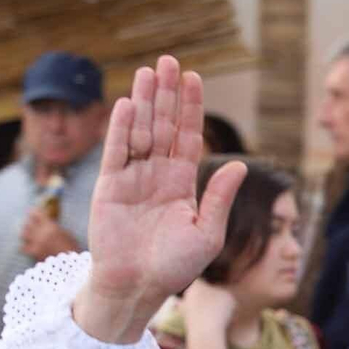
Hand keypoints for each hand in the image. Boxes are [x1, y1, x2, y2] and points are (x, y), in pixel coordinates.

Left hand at [19, 207, 80, 261]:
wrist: (69, 265)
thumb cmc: (72, 248)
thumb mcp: (67, 234)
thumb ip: (56, 228)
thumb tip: (49, 224)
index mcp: (50, 226)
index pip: (38, 215)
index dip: (35, 212)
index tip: (33, 211)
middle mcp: (41, 233)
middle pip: (28, 223)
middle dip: (28, 222)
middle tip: (29, 221)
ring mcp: (36, 243)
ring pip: (24, 234)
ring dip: (25, 232)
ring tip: (26, 232)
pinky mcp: (33, 253)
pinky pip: (23, 247)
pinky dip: (24, 246)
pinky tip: (26, 246)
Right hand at [73, 56, 247, 342]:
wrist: (137, 287)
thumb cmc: (174, 266)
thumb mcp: (206, 232)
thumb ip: (219, 197)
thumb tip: (239, 164)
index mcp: (181, 183)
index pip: (187, 136)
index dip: (190, 108)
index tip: (194, 78)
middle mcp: (156, 174)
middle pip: (162, 125)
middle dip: (166, 94)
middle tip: (169, 61)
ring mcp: (131, 178)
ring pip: (139, 131)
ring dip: (143, 101)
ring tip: (148, 71)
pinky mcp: (109, 187)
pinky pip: (115, 152)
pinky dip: (120, 128)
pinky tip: (126, 103)